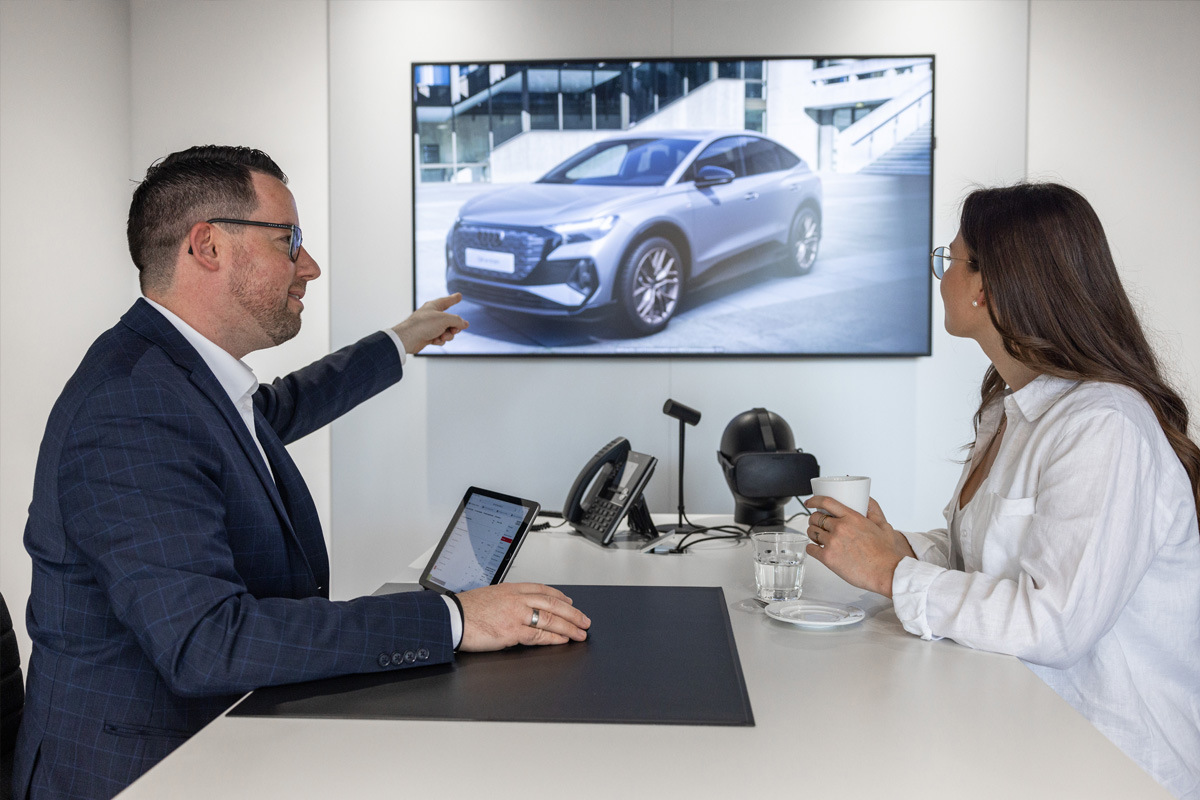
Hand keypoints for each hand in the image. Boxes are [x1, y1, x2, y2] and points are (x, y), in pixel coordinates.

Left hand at [392, 294, 468, 353]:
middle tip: (453, 330)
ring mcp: (430, 326)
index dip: (454, 299)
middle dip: (454, 327)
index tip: (459, 296)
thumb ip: (457, 320)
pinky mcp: (428, 336)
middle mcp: (432, 315)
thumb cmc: (422, 325)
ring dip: (447, 335)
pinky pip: (440, 338)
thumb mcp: (444, 319)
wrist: (408, 339)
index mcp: (434, 306)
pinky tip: (434, 341)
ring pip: (447, 331)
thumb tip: (465, 324)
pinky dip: (440, 340)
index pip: (447, 301)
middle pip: (451, 320)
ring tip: (441, 337)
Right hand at [456, 583, 590, 651]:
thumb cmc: (465, 609)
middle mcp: (516, 599)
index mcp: (511, 588)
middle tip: (584, 620)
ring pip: (550, 619)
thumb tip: (520, 608)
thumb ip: (507, 600)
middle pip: (553, 604)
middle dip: (572, 613)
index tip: (570, 602)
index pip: (543, 589)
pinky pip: (539, 635)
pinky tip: (564, 640)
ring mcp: (515, 614)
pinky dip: (554, 638)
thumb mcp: (489, 596)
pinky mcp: (512, 631)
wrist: (451, 618)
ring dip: (569, 627)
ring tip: (580, 633)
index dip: (560, 596)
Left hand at [804, 496, 914, 597]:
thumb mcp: (883, 525)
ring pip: (812, 532)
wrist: (886, 572)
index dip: (814, 500)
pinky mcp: (828, 557)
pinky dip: (812, 548)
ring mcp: (832, 542)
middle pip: (816, 518)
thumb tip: (866, 500)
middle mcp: (840, 527)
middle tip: (818, 525)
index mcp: (852, 517)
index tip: (810, 502)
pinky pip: (811, 549)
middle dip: (814, 520)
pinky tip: (817, 549)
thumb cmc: (886, 553)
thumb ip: (873, 511)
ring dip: (813, 533)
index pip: (826, 502)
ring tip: (819, 537)